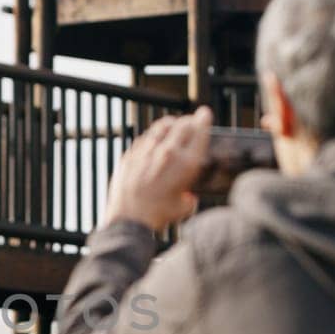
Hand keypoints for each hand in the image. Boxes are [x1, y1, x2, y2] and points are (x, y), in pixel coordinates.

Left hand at [103, 107, 214, 231]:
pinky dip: (153, 136)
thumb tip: (188, 197)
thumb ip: (189, 198)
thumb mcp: (184, 208)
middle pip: (183, 125)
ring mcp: (147, 151)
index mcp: (186, 163)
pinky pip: (145, 138)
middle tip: (192, 120)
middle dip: (190, 120)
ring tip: (174, 124)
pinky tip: (154, 139)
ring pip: (162, 127)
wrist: (129, 219)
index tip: (205, 113)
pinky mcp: (131, 155)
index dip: (204, 119)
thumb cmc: (158, 215)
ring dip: (171, 124)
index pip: (199, 131)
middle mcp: (168, 152)